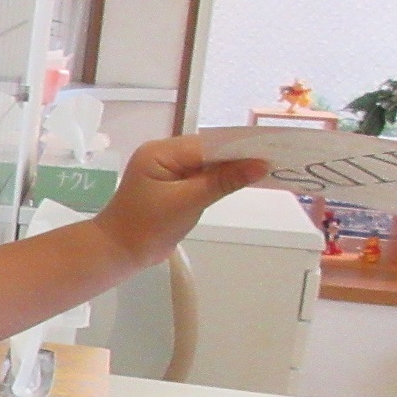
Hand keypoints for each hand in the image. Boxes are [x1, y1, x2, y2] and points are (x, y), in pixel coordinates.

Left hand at [92, 135, 269, 269]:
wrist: (118, 252)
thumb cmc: (147, 226)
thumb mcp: (188, 202)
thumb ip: (223, 181)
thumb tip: (260, 164)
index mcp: (161, 152)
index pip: (208, 144)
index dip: (240, 147)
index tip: (273, 149)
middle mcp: (164, 155)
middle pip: (210, 150)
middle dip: (240, 155)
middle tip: (278, 158)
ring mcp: (168, 170)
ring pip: (208, 163)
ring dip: (233, 167)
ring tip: (269, 168)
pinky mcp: (174, 186)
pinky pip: (202, 176)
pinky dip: (222, 179)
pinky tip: (244, 180)